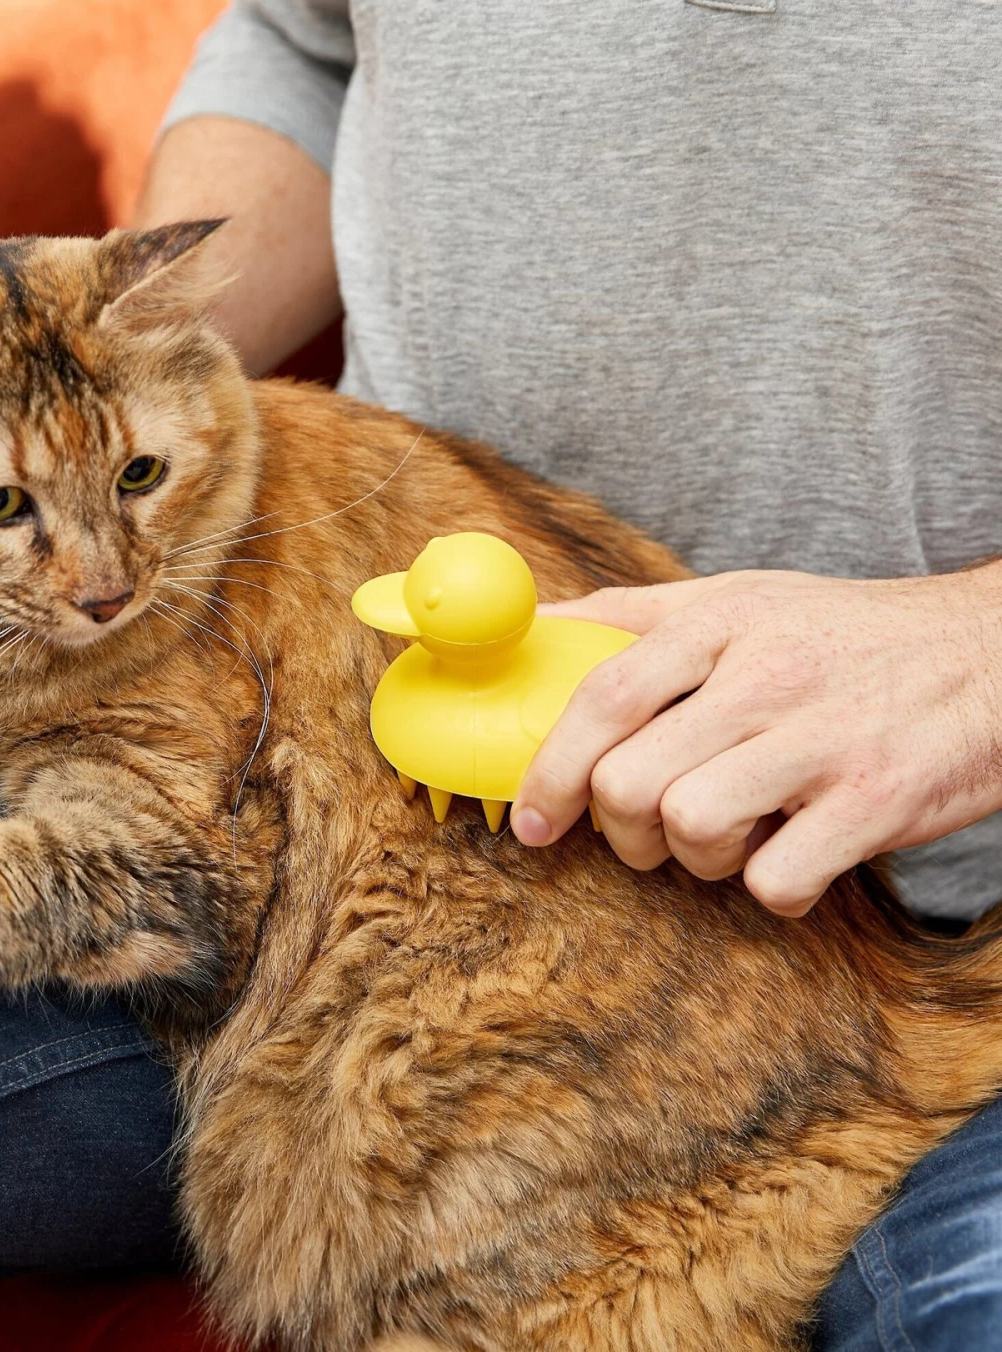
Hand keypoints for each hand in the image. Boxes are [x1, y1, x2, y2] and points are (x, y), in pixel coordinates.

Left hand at [510, 565, 1001, 915]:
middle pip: (630, 779)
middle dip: (620, 828)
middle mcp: (766, 674)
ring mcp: (823, 739)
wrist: (993, 651)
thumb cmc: (840, 636)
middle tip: (645, 832)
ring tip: (733, 832)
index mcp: (720, 621)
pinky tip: (793, 853)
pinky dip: (771, 886)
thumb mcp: (735, 599)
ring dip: (696, 856)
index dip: (549, 768)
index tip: (533, 819)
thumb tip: (530, 630)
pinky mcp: (878, 801)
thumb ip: (627, 615)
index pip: (601, 697)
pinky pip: (776, 879)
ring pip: (691, 828)